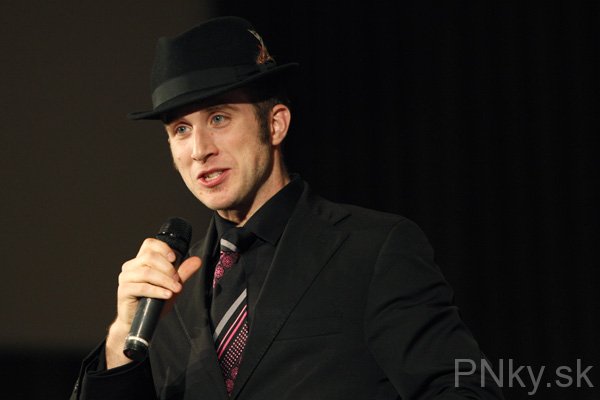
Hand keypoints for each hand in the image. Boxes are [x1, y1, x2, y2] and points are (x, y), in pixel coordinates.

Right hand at [105, 238, 201, 368]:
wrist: (140, 323)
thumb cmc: (154, 302)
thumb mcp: (172, 285)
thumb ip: (183, 272)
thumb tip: (197, 260)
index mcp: (140, 261)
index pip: (149, 244)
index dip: (163, 248)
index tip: (174, 258)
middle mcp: (131, 266)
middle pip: (149, 257)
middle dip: (167, 268)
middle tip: (177, 280)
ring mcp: (125, 278)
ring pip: (147, 272)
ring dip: (165, 280)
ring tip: (175, 289)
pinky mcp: (124, 291)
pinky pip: (142, 287)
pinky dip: (157, 290)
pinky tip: (167, 295)